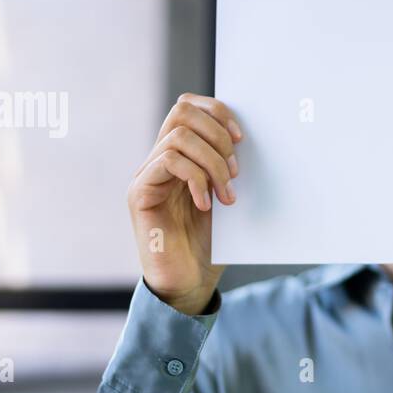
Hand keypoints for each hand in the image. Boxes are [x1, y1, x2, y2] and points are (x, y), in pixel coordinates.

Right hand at [127, 93, 241, 314]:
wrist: (190, 285)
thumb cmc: (210, 246)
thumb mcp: (227, 199)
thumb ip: (231, 169)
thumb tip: (253, 140)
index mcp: (181, 157)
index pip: (188, 107)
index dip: (218, 111)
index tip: (242, 138)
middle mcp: (159, 161)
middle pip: (181, 111)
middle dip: (217, 134)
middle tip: (236, 170)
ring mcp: (147, 176)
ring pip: (178, 137)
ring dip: (212, 162)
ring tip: (227, 193)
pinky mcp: (139, 194)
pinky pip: (168, 162)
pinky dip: (196, 178)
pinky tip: (208, 204)